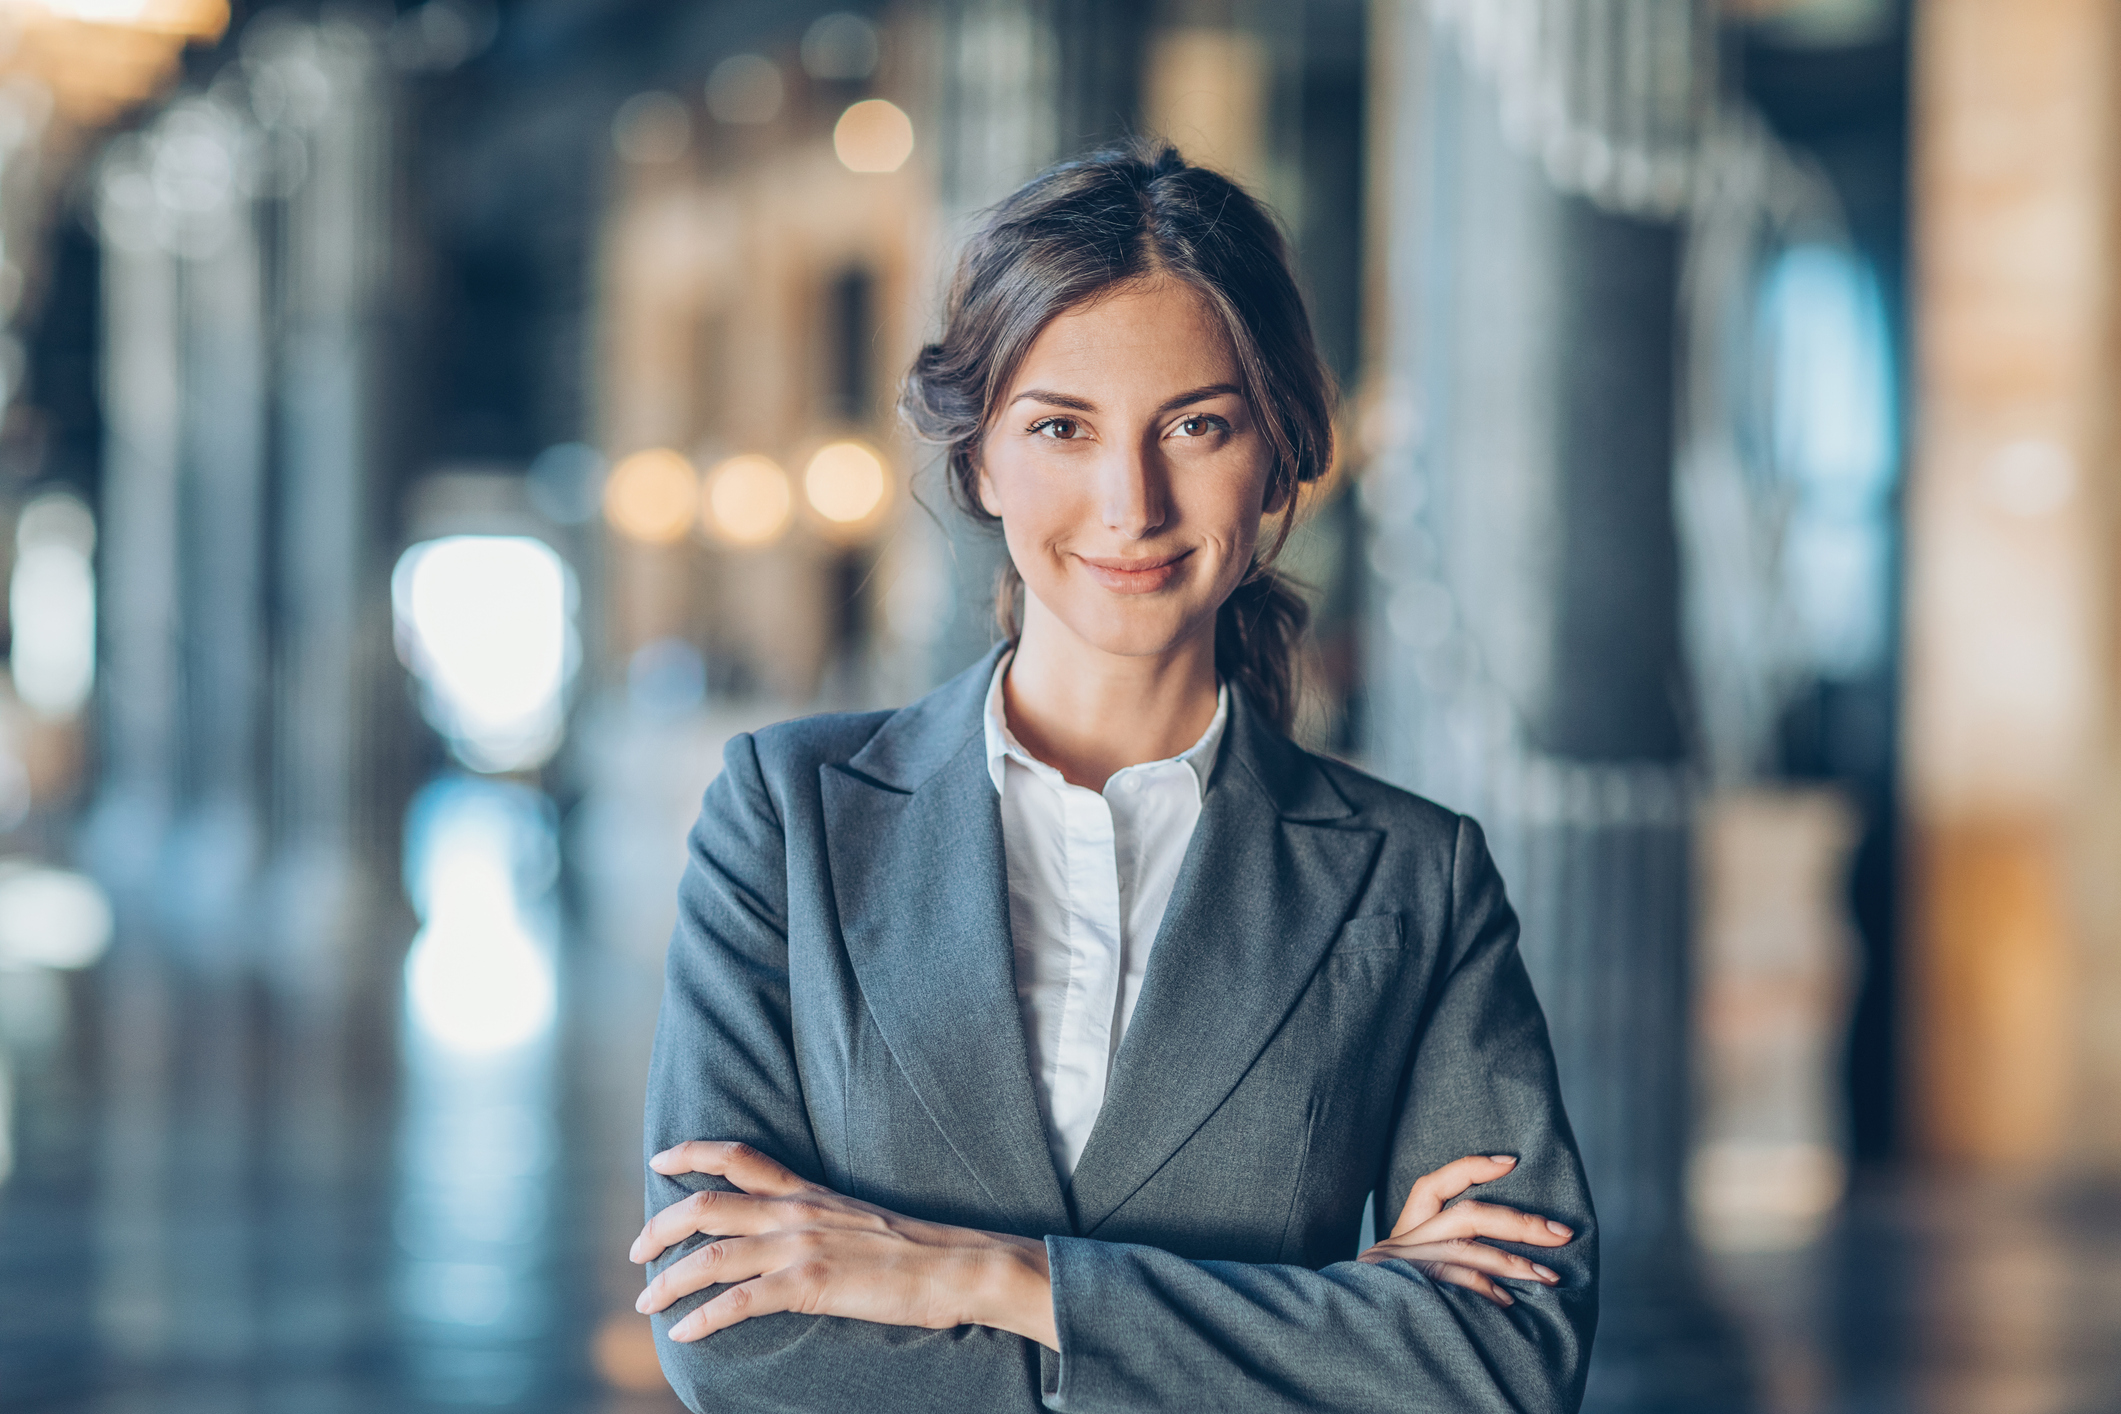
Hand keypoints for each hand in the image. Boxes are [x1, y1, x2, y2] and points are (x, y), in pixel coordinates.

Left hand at [630, 1141, 1057, 1347]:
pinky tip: (684, 1332)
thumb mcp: (857, 1220)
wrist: (958, 1265)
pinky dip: (704, 1317)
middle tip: (637, 1252)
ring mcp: (801, 1247)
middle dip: (660, 1226)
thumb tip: (787, 1239)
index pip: (739, 1158)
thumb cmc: (917, 1250)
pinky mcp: (810, 1284)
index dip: (692, 1153)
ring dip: (669, 1279)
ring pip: (712, 1255)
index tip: (660, 1160)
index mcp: (808, 1193)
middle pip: (707, 1206)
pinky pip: (740, 1301)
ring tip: (646, 1301)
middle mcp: (796, 1212)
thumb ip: (817, 1221)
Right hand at [1356, 1155, 1572, 1307]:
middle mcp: (1400, 1243)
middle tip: (1562, 1233)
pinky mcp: (1401, 1287)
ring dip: (1514, 1262)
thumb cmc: (1381, 1309)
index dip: (1471, 1168)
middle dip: (1520, 1223)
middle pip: (1467, 1217)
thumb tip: (1502, 1270)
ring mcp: (1400, 1265)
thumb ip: (1441, 1266)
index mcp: (1402, 1236)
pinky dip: (1483, 1289)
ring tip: (1549, 1277)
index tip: (1512, 1161)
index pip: (1432, 1186)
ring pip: (1466, 1248)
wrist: (1333, 1337)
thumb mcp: (1406, 1282)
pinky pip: (1452, 1281)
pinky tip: (1507, 1302)